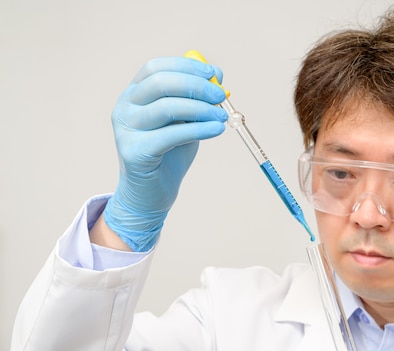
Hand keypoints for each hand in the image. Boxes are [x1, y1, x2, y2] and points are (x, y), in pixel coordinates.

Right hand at [103, 57, 227, 250]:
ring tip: (222, 116)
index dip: (187, 66)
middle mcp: (125, 107)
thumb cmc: (170, 153)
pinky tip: (216, 129)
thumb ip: (195, 100)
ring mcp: (126, 129)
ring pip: (166, 107)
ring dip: (200, 108)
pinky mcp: (134, 151)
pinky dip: (198, 129)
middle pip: (160, 83)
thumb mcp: (184, 120)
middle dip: (196, 86)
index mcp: (134, 94)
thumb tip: (218, 79)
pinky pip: (171, 135)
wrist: (152, 193)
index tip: (214, 73)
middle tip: (220, 95)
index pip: (156, 68)